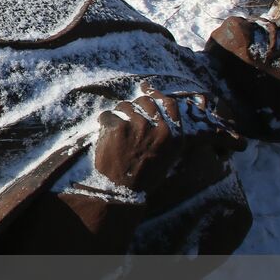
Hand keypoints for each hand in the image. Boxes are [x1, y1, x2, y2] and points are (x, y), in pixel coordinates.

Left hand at [93, 89, 246, 204]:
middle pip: (145, 101)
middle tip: (126, 119)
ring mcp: (139, 126)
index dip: (156, 94)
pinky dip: (104, 122)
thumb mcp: (166, 155)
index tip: (147, 89)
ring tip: (117, 132)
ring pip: (125, 106)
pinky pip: (108, 115)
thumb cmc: (144, 175)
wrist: (123, 190)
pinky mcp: (118, 127)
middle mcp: (160, 128)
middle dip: (134, 106)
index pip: (169, 104)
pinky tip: (106, 136)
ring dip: (118, 114)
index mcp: (174, 135)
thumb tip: (157, 109)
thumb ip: (166, 133)